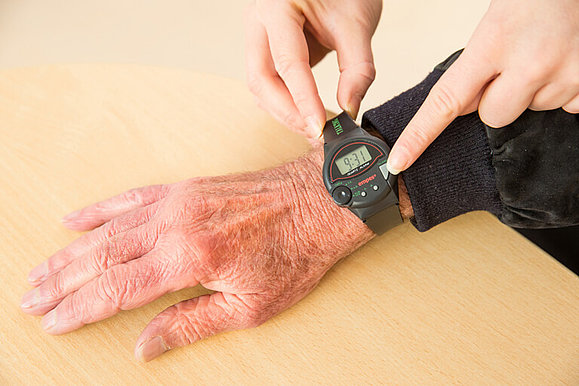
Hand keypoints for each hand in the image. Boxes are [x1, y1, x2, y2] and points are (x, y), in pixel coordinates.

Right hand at [21, 149, 378, 361]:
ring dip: (71, 251)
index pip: (117, 290)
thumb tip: (144, 346)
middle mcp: (176, 224)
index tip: (53, 322)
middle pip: (102, 257)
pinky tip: (76, 220)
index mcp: (190, 258)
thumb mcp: (250, 307)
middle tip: (30, 298)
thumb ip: (191, 325)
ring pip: (109, 229)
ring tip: (41, 269)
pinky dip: (100, 210)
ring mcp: (178, 201)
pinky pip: (132, 198)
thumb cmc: (293, 255)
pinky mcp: (186, 188)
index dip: (80, 309)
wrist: (317, 202)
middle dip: (62, 281)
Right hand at [245, 0, 381, 138]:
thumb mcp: (358, 23)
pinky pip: (269, 84)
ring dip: (285, 112)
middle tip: (316, 132)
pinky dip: (286, 104)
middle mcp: (260, 22)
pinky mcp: (267, 51)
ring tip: (314, 128)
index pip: (288, 62)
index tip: (320, 127)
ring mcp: (259, 37)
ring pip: (261, 87)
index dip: (303, 99)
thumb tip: (350, 108)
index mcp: (278, 7)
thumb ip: (357, 68)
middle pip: (261, 80)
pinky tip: (306, 115)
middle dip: (288, 112)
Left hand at [386, 0, 578, 174]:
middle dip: (495, 98)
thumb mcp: (493, 26)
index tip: (399, 161)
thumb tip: (463, 108)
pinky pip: (564, 109)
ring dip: (530, 92)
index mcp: (493, 43)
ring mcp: (564, 75)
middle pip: (492, 117)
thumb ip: (473, 68)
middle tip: (512, 62)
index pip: (445, 101)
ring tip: (542, 55)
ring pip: (528, 112)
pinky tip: (562, 63)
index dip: (418, 135)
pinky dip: (561, 92)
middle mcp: (530, 63)